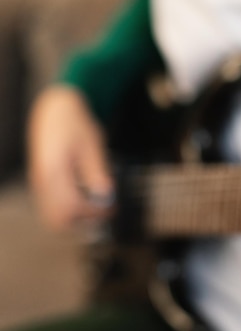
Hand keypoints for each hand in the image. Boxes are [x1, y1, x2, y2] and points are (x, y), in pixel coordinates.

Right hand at [28, 85, 112, 229]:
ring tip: (97, 206)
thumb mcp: (92, 145)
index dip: (94, 212)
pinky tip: (87, 197)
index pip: (72, 206)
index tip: (111, 207)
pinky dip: (69, 209)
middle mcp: (41, 180)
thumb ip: (97, 172)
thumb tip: (106, 196)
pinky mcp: (42, 182)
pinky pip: (52, 206)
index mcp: (53, 171)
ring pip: (53, 216)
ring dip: (76, 218)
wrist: (56, 109)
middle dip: (83, 221)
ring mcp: (39, 182)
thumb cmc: (75, 123)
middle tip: (104, 212)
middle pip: (58, 219)